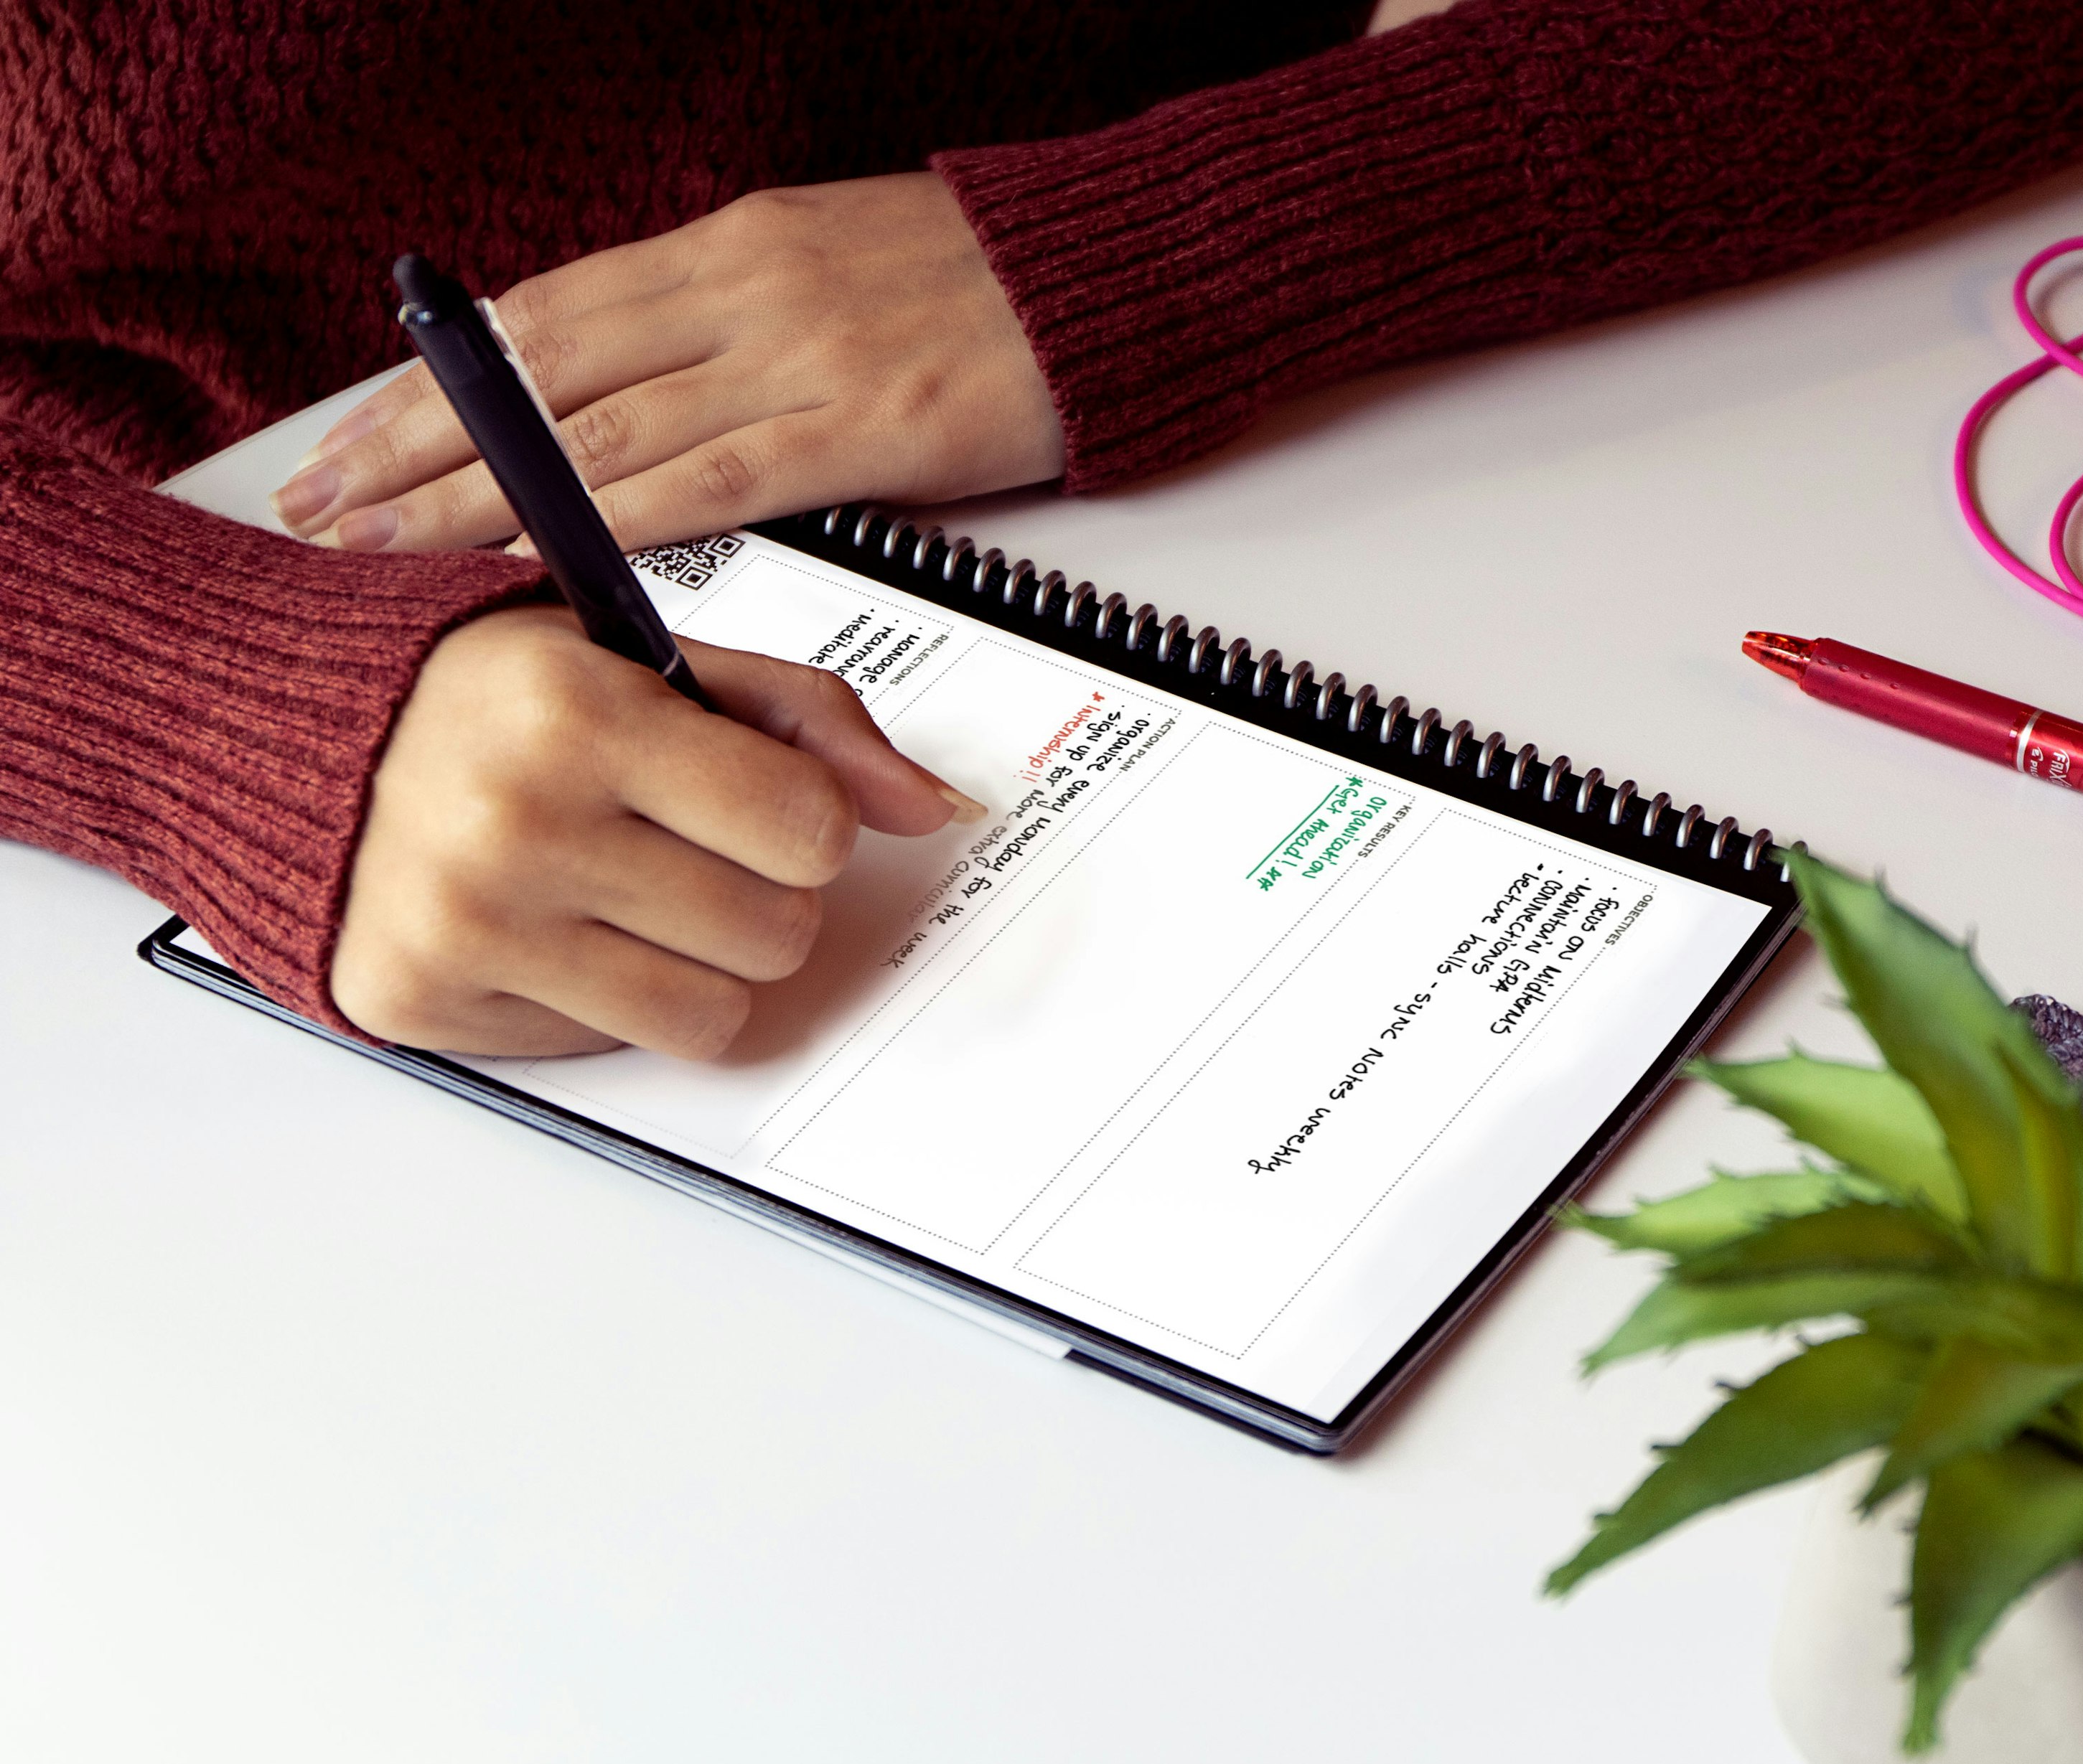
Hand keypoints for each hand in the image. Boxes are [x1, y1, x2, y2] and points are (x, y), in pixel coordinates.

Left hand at [274, 173, 1064, 554]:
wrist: (1115, 276)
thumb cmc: (990, 285)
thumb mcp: (837, 265)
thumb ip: (738, 321)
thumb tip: (649, 384)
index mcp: (736, 246)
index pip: (544, 315)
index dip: (433, 377)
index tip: (351, 432)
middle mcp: (744, 290)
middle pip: (538, 369)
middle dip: (414, 437)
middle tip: (319, 501)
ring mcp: (797, 355)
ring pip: (596, 427)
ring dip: (474, 490)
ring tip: (381, 540)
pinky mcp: (860, 426)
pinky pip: (707, 479)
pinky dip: (607, 518)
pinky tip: (533, 552)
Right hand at [332, 607, 982, 1057]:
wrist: (284, 736)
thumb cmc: (489, 693)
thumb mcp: (647, 658)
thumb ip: (804, 721)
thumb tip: (929, 809)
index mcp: (578, 715)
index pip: (809, 830)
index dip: (805, 819)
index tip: (759, 799)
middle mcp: (515, 826)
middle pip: (777, 933)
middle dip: (759, 892)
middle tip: (688, 845)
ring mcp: (464, 927)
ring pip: (713, 1016)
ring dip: (702, 963)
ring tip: (638, 893)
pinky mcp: (426, 1006)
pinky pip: (612, 1048)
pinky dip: (607, 999)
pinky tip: (554, 926)